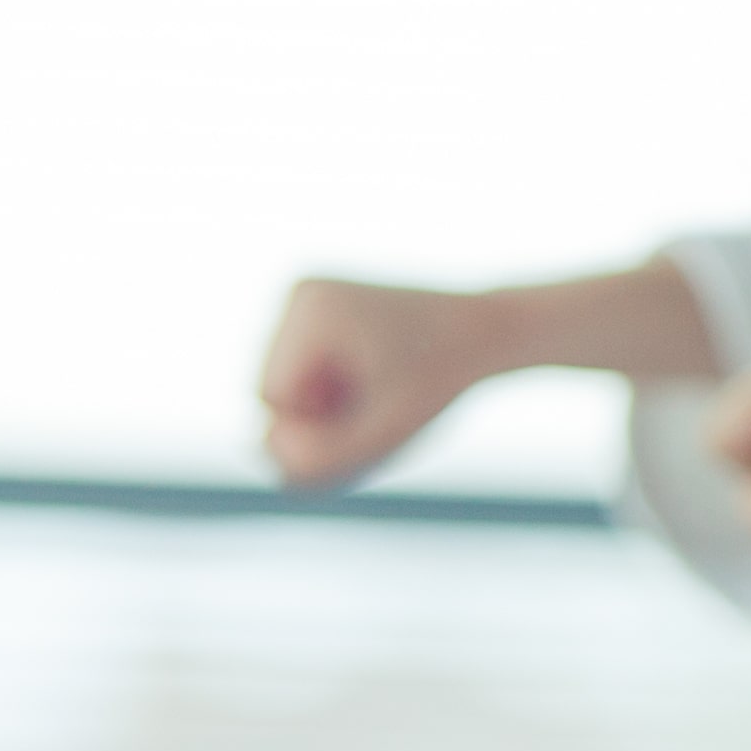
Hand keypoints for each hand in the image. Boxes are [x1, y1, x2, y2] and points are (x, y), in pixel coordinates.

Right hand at [257, 276, 500, 487]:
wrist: (484, 330)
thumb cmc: (440, 380)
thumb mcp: (387, 431)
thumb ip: (322, 457)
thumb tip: (266, 454)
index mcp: (312, 308)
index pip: (273, 397)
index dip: (320, 418)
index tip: (377, 396)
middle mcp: (300, 293)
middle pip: (270, 391)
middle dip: (320, 410)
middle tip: (381, 393)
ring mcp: (305, 298)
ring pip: (282, 389)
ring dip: (325, 404)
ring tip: (379, 383)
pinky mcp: (314, 311)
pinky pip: (296, 377)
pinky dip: (330, 391)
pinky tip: (371, 376)